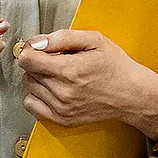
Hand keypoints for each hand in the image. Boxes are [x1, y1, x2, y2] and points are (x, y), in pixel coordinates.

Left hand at [16, 30, 157, 137]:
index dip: (30, 49)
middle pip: (27, 73)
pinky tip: (51, 87)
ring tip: (56, 73)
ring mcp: (61, 108)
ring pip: (29, 87)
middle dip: (36, 62)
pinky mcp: (62, 119)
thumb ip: (62, 37)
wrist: (130, 94)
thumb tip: (36, 42)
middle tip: (54, 59)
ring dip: (36, 78)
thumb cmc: (114, 65)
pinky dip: (36, 95)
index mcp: (70, 70)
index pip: (27, 60)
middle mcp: (63, 92)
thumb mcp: (94, 40)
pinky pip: (31, 105)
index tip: (40, 48)